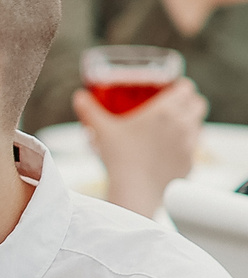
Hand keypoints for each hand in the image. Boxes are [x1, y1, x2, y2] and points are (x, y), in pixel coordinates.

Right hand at [73, 77, 204, 216]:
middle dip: (189, 102)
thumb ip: (89, 110)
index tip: (170, 90)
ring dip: (189, 122)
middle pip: (198, 104)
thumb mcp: (101, 129)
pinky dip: (185, 144)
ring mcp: (189, 144)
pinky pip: (194, 147)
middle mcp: (182, 125)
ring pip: (198, 125)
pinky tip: (169, 149)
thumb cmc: (119, 157)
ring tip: (171, 127)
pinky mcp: (190, 162)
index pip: (186, 88)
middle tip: (174, 106)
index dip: (180, 86)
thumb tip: (79, 97)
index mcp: (164, 111)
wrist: (135, 190)